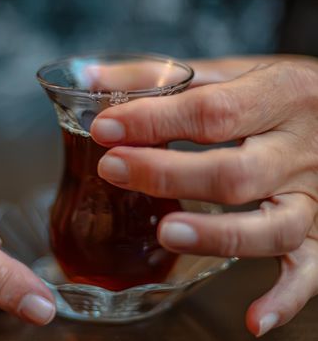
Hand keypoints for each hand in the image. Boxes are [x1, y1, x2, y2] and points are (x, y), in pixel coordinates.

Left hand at [90, 56, 317, 335]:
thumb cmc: (275, 94)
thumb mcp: (229, 73)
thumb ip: (162, 76)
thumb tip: (93, 78)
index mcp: (281, 95)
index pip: (211, 111)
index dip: (153, 121)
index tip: (106, 129)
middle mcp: (301, 150)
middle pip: (235, 174)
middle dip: (168, 175)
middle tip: (113, 170)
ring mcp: (314, 197)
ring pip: (273, 227)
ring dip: (219, 236)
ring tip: (166, 234)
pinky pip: (309, 270)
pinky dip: (285, 297)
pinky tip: (253, 319)